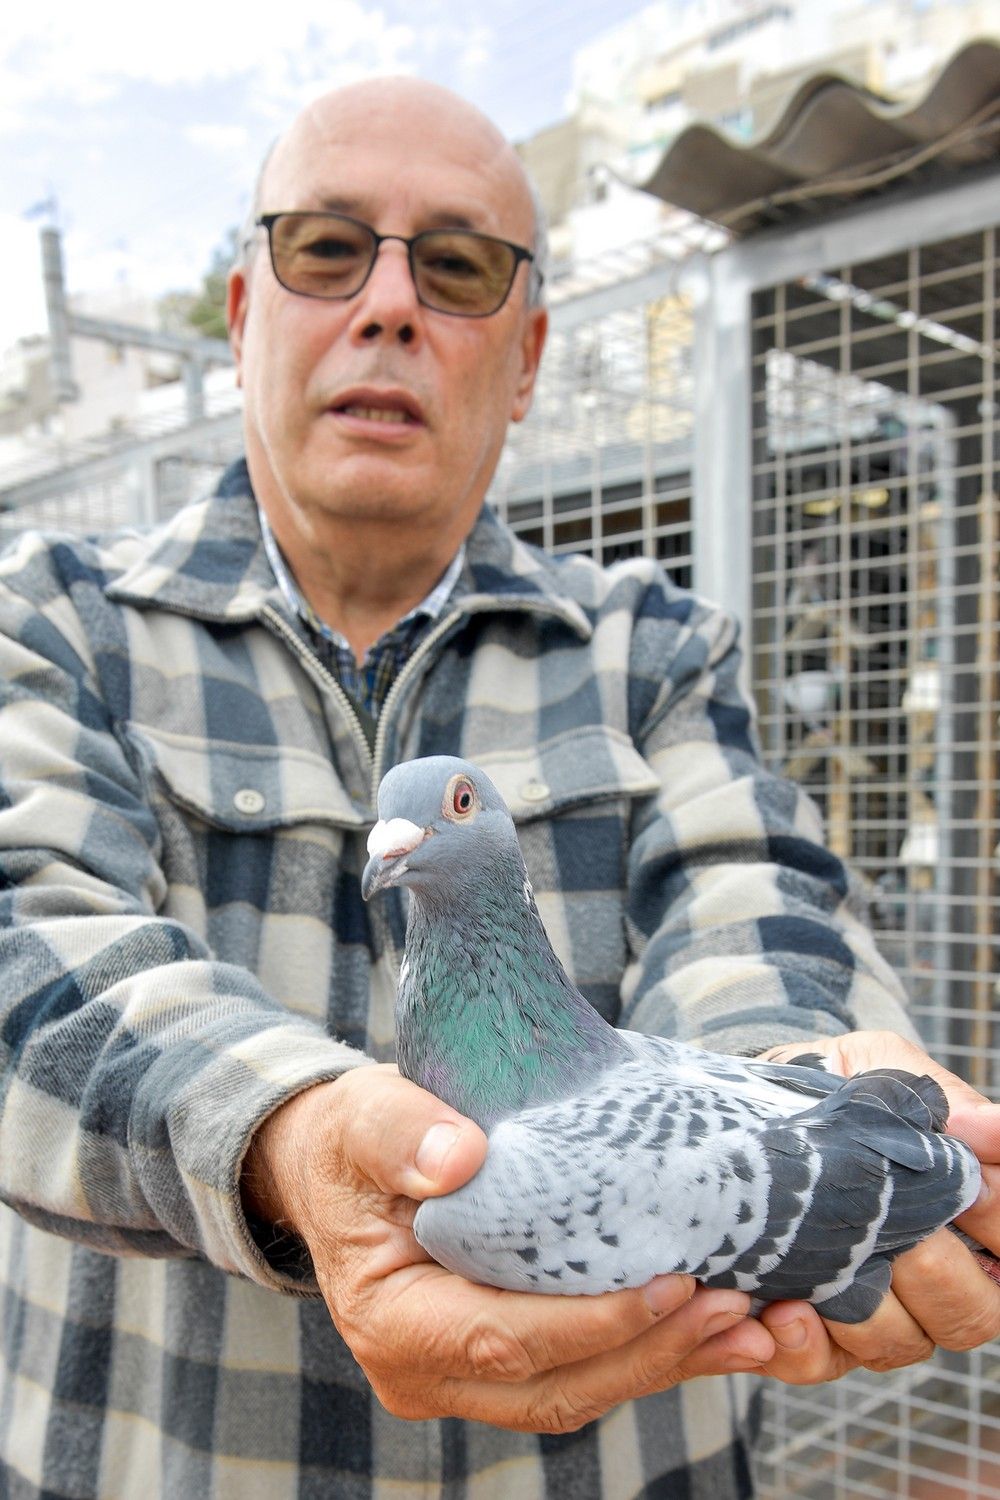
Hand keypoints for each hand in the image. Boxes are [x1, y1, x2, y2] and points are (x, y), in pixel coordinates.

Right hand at [242, 1063, 776, 1430]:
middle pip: (558, 1385)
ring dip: (670, 1362)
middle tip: (743, 1311)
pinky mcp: (504, 1363)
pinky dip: (650, 1351)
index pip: (505, 1338)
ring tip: (755, 1328)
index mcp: (393, 1323)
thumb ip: (401, 1132)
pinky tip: (717, 1326)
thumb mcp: (362, 1118)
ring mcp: (466, 1379)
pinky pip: (584, 1371)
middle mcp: (428, 1374)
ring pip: (581, 1391)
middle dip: (656, 1353)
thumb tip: (461, 1158)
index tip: (674, 1283)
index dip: (595, 1322)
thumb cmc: (353, 1140)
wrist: (337, 1169)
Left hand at [754, 1030, 999, 1383]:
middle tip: (896, 1233)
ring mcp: (878, 1312)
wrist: (758, 1099)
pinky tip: (782, 1311)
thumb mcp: (890, 1069)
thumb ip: (947, 1103)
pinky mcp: (814, 1330)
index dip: (998, 1221)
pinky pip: (819, 1362)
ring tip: (828, 1269)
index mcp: (973, 1222)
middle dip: (935, 1274)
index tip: (971, 1186)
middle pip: (970, 1316)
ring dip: (865, 1312)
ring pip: (897, 1344)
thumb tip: (993, 1128)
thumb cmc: (840, 1085)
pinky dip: (802, 1345)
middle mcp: (937, 1280)